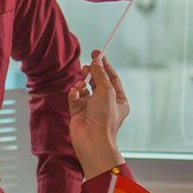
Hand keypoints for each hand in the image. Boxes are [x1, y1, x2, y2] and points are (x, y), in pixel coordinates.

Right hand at [67, 50, 129, 179]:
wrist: (92, 139)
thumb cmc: (104, 118)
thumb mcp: (106, 91)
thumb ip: (100, 74)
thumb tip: (96, 61)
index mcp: (118, 100)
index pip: (112, 78)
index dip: (104, 65)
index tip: (97, 53)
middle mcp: (105, 104)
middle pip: (97, 82)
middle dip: (91, 74)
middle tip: (85, 67)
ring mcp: (91, 108)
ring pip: (84, 89)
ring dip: (81, 85)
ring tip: (80, 86)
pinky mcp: (78, 113)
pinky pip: (75, 98)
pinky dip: (74, 94)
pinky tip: (75, 94)